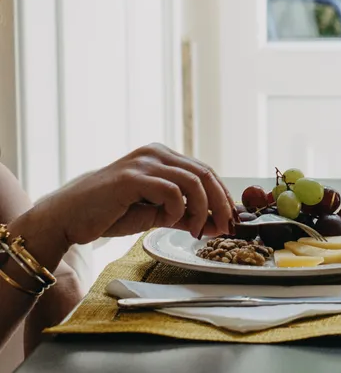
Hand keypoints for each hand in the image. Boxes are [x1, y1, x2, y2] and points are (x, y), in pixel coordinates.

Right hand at [14, 144, 235, 264]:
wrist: (67, 218)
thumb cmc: (109, 214)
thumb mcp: (154, 212)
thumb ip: (182, 213)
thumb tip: (215, 223)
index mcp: (162, 156)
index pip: (205, 172)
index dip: (222, 196)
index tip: (230, 219)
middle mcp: (155, 153)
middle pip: (205, 174)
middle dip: (220, 204)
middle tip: (224, 227)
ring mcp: (143, 162)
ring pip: (193, 181)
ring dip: (202, 209)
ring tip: (196, 230)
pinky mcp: (132, 177)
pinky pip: (171, 191)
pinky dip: (176, 210)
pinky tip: (166, 221)